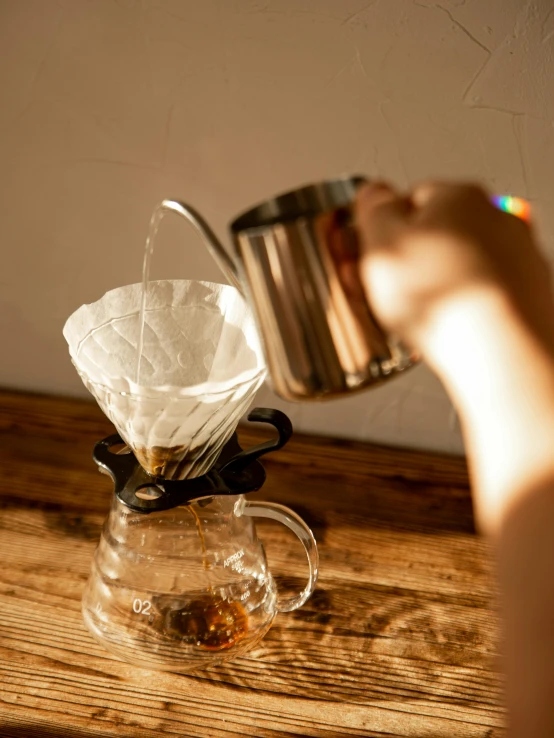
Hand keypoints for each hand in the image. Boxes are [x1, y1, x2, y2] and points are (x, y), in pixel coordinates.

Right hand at [355, 181, 553, 362]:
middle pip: (438, 232)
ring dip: (439, 285)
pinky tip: (450, 325)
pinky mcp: (526, 294)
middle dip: (414, 259)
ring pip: (461, 265)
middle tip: (392, 289)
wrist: (499, 350)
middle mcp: (496, 218)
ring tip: (421, 313)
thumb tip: (373, 193)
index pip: (410, 198)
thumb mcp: (381, 244)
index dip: (385, 230)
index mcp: (459, 196)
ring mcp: (517, 256)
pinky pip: (480, 295)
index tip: (374, 253)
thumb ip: (374, 208)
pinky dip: (465, 307)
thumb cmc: (445, 299)